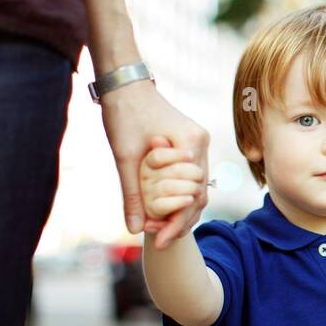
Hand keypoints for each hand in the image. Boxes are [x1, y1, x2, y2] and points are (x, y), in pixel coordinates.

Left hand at [100, 80, 209, 247]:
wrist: (124, 85)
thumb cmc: (123, 114)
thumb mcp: (124, 157)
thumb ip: (132, 193)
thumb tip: (134, 229)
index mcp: (191, 143)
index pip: (192, 193)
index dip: (177, 221)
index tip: (160, 240)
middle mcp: (201, 143)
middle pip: (199, 193)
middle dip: (180, 219)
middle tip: (160, 240)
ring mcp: (197, 143)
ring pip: (197, 186)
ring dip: (180, 208)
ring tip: (160, 230)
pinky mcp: (189, 144)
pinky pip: (190, 176)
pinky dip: (178, 194)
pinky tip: (163, 210)